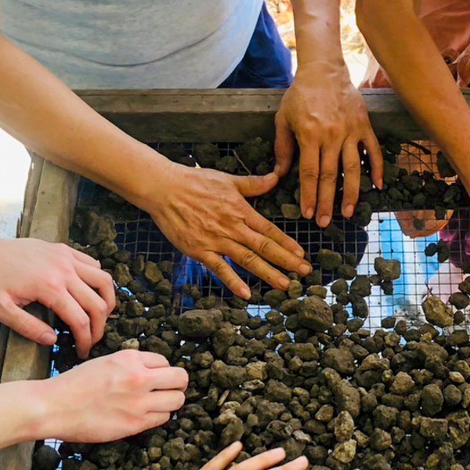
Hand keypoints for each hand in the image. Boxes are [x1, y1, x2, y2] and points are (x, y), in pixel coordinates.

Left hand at [0, 237, 115, 357]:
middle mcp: (64, 271)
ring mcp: (67, 258)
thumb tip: (53, 340)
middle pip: (98, 303)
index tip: (82, 352)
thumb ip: (28, 327)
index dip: (86, 340)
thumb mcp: (0, 310)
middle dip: (99, 327)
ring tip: (101, 315)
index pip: (80, 320)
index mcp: (49, 288)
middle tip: (92, 340)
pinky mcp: (64, 250)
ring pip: (103, 280)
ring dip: (108, 300)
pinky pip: (92, 264)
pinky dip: (97, 279)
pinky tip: (89, 291)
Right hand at [35, 350, 188, 442]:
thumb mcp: (105, 363)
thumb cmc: (74, 385)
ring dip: (170, 403)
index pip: (165, 361)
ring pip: (177, 400)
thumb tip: (153, 372)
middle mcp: (138, 377)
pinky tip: (144, 416)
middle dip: (177, 384)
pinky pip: (163, 418)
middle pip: (180, 378)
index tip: (154, 379)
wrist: (52, 407)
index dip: (161, 371)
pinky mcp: (135, 423)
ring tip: (156, 405)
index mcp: (129, 358)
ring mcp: (138, 401)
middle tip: (168, 391)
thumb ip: (130, 365)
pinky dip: (157, 417)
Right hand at [144, 161, 310, 297]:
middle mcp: (233, 227)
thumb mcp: (228, 180)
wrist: (164, 189)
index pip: (269, 230)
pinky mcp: (200, 250)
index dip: (287, 243)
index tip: (302, 255)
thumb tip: (276, 176)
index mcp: (241, 210)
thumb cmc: (195, 182)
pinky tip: (246, 293)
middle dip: (286, 261)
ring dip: (267, 273)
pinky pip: (219, 268)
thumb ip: (254, 184)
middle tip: (305, 273)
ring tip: (285, 285)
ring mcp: (217, 240)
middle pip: (264, 246)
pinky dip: (233, 281)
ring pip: (247, 259)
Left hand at [276, 61, 382, 226]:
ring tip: (348, 212)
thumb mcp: (283, 119)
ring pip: (353, 168)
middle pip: (330, 176)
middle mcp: (332, 135)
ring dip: (351, 193)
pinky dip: (376, 169)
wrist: (324, 70)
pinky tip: (377, 187)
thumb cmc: (300, 95)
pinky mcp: (364, 126)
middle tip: (325, 222)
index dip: (308, 195)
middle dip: (327, 202)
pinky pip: (373, 151)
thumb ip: (282, 148)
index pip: (309, 173)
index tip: (307, 213)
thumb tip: (279, 176)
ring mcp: (351, 131)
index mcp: (309, 134)